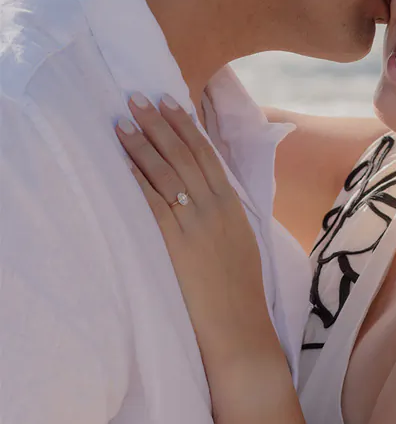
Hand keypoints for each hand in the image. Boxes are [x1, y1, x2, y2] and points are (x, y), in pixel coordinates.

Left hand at [117, 94, 281, 372]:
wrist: (239, 324)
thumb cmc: (241, 289)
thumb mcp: (242, 239)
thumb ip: (226, 212)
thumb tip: (209, 193)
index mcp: (233, 204)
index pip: (206, 154)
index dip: (186, 126)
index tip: (169, 102)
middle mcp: (215, 206)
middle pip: (184, 155)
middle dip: (159, 124)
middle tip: (138, 98)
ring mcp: (196, 223)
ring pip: (167, 173)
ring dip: (143, 144)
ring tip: (123, 122)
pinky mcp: (177, 243)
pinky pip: (155, 203)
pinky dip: (139, 179)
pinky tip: (125, 162)